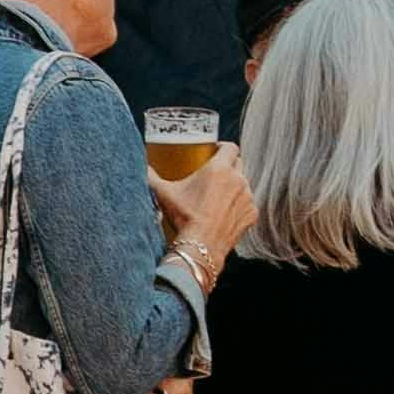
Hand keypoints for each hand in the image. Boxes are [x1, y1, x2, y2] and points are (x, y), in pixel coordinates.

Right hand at [164, 147, 256, 281]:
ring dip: (234, 186)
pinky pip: (247, 204)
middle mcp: (239, 179)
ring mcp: (247, 197)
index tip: (214, 151)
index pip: (230, 147)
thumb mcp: (164, 193)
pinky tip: (225, 212)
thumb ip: (151, 177)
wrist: (200, 246)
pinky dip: (238, 206)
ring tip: (218, 195)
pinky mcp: (251, 214)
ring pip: (243, 184)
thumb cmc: (184, 217)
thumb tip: (141, 168)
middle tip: (213, 173)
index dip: (223, 147)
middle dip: (228, 165)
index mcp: (220, 168)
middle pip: (238, 164)